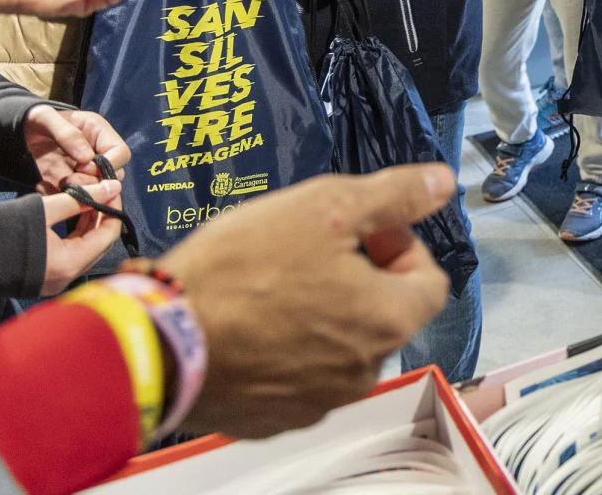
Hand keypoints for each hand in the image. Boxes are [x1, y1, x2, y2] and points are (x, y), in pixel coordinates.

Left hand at [24, 105, 130, 192]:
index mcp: (99, 133)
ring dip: (82, 192)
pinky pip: (76, 198)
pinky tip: (46, 188)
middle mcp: (98, 153)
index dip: (108, 165)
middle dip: (93, 182)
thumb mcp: (45, 117)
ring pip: (98, 190)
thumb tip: (87, 158)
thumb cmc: (33, 119)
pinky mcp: (70, 184)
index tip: (82, 166)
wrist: (16, 132)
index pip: (121, 153)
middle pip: (113, 176)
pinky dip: (64, 198)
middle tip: (68, 180)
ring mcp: (85, 171)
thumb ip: (67, 134)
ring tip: (60, 184)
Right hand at [41, 181, 124, 295]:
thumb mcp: (43, 209)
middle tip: (101, 190)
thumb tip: (113, 185)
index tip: (111, 187)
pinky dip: (74, 235)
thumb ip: (79, 198)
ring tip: (87, 197)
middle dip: (102, 215)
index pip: (109, 234)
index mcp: (70, 263)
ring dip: (88, 224)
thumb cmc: (1, 232)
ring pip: (85, 249)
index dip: (114, 208)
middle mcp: (67, 277)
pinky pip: (71, 255)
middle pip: (99, 243)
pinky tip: (72, 214)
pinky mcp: (44, 278)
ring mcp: (55, 281)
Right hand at [162, 165, 455, 438]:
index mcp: (387, 322)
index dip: (400, 247)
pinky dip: (287, 351)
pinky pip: (298, 378)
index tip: (360, 231)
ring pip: (340, 348)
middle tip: (309, 252)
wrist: (158, 342)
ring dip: (323, 316)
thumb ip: (394, 195)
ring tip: (273, 287)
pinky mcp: (272, 420)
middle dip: (360, 280)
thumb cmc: (244, 268)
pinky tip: (250, 325)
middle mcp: (363, 373)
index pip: (429, 282)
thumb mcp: (325, 207)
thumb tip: (443, 181)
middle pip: (384, 316)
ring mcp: (317, 403)